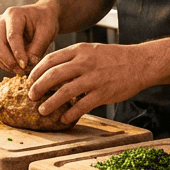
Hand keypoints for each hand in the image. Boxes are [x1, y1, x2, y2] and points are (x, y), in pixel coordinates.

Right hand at [0, 3, 59, 74]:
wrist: (41, 16)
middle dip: (9, 61)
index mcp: (14, 14)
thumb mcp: (47, 32)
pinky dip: (3, 64)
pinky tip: (17, 67)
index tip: (25, 65)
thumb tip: (28, 65)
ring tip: (21, 70)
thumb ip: (37, 48)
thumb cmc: (45, 21)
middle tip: (22, 71)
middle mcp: (1, 21)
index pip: (12, 36)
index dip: (18, 53)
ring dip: (5, 65)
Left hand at [26, 42, 148, 124]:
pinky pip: (82, 106)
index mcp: (80, 51)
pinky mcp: (103, 93)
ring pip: (64, 92)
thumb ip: (73, 58)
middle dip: (38, 87)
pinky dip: (70, 114)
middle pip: (53, 75)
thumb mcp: (91, 50)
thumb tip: (52, 70)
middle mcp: (84, 63)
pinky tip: (64, 119)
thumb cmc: (114, 58)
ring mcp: (94, 78)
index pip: (50, 59)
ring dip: (50, 103)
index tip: (30, 80)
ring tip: (42, 110)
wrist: (140, 63)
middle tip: (31, 96)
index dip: (37, 71)